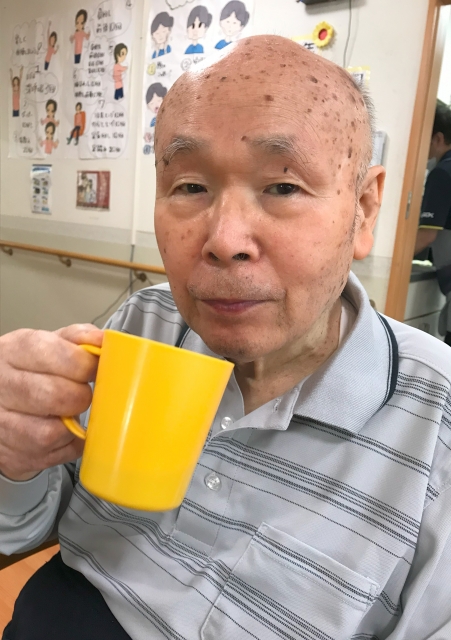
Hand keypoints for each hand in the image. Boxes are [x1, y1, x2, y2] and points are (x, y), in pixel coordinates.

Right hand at [0, 324, 102, 481]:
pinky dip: (67, 446)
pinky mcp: (10, 455)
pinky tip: (63, 433)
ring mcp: (1, 423)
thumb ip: (77, 339)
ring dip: (71, 426)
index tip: (96, 368)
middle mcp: (2, 386)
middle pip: (57, 396)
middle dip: (81, 397)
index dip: (88, 366)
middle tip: (82, 394)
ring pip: (50, 432)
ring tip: (69, 413)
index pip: (62, 357)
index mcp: (14, 351)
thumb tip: (104, 341)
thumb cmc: (29, 371)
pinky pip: (52, 456)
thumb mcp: (48, 346)